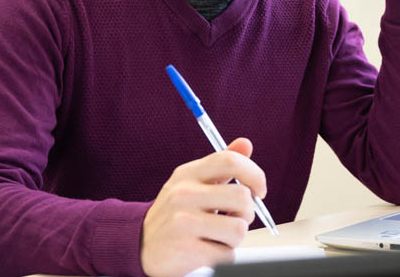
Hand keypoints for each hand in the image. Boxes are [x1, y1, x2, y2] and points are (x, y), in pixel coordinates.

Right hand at [140, 138, 265, 276]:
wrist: (140, 244)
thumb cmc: (175, 213)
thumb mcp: (193, 183)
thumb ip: (221, 165)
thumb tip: (246, 144)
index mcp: (188, 174)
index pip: (230, 161)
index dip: (255, 175)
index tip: (259, 191)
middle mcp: (183, 194)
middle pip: (242, 197)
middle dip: (247, 213)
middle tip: (235, 219)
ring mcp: (182, 221)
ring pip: (239, 229)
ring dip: (235, 238)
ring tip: (218, 236)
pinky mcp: (185, 249)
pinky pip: (227, 254)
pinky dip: (223, 255)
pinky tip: (207, 250)